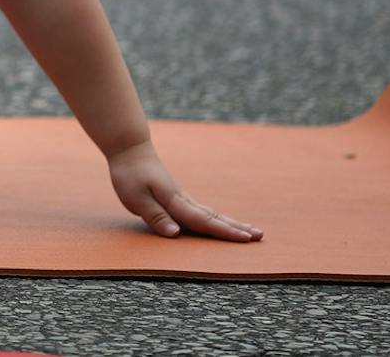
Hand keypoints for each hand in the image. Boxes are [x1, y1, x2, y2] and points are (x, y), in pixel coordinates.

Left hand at [108, 140, 261, 241]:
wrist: (130, 149)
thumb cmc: (130, 174)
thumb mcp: (135, 198)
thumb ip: (156, 216)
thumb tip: (176, 234)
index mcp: (174, 201)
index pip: (203, 221)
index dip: (224, 232)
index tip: (246, 239)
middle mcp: (183, 199)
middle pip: (213, 217)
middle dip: (236, 228)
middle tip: (260, 236)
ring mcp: (183, 197)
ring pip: (211, 213)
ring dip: (231, 223)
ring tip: (251, 231)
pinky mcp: (178, 196)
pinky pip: (202, 211)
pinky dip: (217, 218)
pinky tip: (223, 222)